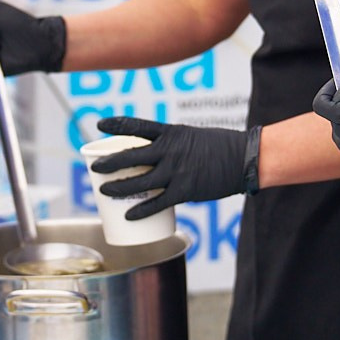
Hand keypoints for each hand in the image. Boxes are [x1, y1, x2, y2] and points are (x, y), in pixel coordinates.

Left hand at [90, 117, 256, 219]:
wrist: (244, 159)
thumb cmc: (219, 146)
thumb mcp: (191, 136)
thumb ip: (171, 145)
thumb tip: (152, 159)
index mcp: (171, 132)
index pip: (137, 126)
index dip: (116, 124)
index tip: (99, 124)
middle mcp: (169, 150)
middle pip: (130, 156)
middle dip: (109, 163)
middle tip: (94, 167)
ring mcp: (176, 171)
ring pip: (138, 181)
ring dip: (117, 187)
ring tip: (103, 190)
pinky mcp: (185, 190)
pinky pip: (157, 203)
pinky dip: (141, 210)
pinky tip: (128, 215)